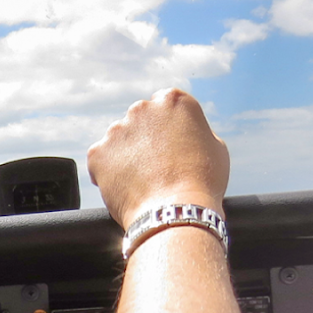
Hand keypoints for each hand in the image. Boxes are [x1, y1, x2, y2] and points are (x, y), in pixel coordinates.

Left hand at [86, 88, 229, 228]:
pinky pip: (101, 160)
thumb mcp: (215, 147)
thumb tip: (185, 133)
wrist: (176, 212)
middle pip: (140, 121)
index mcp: (173, 101)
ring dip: (126, 155)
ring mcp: (116, 130)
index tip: (171, 146)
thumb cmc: (202, 182)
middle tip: (156, 166)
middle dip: (145, 139)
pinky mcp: (98, 153)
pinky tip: (126, 187)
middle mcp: (142, 108)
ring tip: (142, 181)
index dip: (168, 128)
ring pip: (119, 140)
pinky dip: (108, 172)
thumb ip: (195, 131)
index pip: (165, 106)